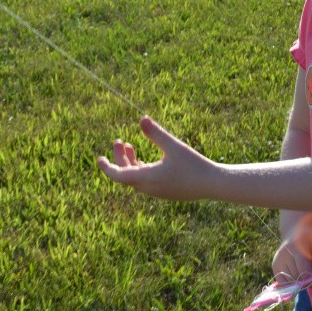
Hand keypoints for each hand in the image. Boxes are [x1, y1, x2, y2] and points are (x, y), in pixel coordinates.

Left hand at [97, 116, 215, 200]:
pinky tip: (144, 161)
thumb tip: (141, 119)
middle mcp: (148, 188)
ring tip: (130, 146)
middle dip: (120, 158)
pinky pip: (145, 182)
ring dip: (130, 162)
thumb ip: (156, 134)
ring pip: (135, 178)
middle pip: (125, 175)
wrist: (213, 184)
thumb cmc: (193, 165)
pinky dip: (140, 169)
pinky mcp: (166, 191)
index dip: (106, 166)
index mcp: (146, 178)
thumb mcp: (173, 146)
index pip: (117, 175)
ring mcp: (157, 191)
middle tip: (119, 140)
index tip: (99, 158)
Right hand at [272, 212, 311, 289]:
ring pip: (290, 281)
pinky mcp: (275, 264)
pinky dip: (290, 283)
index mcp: (297, 248)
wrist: (295, 229)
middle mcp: (285, 254)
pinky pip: (282, 281)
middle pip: (297, 278)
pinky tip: (297, 276)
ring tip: (305, 271)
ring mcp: (278, 259)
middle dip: (307, 281)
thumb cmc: (311, 236)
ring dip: (299, 281)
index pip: (304, 273)